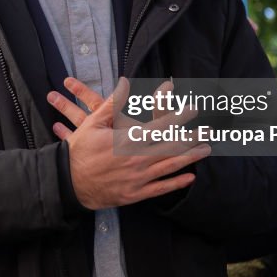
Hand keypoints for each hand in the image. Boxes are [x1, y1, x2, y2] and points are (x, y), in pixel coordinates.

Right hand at [48, 77, 210, 209]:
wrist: (68, 182)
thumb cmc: (79, 150)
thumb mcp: (93, 123)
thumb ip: (112, 103)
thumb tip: (125, 82)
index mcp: (126, 141)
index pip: (159, 126)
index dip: (179, 117)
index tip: (192, 109)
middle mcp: (136, 160)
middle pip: (171, 147)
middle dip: (192, 138)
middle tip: (209, 131)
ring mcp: (137, 179)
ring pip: (169, 166)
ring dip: (190, 158)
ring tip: (206, 150)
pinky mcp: (135, 194)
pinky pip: (160, 188)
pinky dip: (177, 183)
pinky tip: (190, 177)